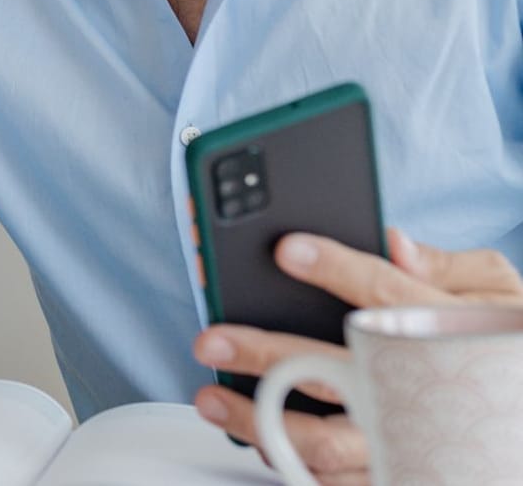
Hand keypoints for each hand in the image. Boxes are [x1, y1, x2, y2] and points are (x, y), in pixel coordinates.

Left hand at [192, 228, 522, 484]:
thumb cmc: (505, 341)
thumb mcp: (498, 293)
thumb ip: (450, 266)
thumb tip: (395, 241)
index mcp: (443, 333)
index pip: (385, 294)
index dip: (336, 269)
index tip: (287, 250)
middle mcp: (419, 392)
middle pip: (335, 375)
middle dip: (267, 358)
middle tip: (212, 341)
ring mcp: (406, 442)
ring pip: (323, 443)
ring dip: (258, 422)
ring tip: (210, 398)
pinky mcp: (396, 474)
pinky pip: (335, 482)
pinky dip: (290, 464)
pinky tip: (252, 437)